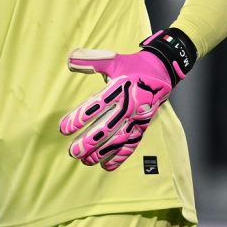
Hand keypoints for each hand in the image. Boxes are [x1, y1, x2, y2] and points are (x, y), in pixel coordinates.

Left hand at [59, 29, 194, 170]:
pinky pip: (132, 144)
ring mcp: (138, 118)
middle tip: (73, 152)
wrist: (163, 71)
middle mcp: (129, 105)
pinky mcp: (144, 126)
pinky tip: (107, 166)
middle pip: (108, 127)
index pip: (97, 105)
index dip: (80, 117)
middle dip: (90, 142)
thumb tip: (69, 59)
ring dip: (102, 152)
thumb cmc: (133, 65)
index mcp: (120, 88)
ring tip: (85, 161)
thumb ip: (91, 60)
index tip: (63, 129)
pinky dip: (121, 156)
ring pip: (119, 139)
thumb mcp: (113, 60)